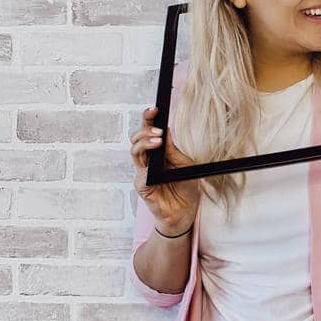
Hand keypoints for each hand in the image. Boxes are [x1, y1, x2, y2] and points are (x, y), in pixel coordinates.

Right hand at [130, 105, 200, 232]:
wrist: (185, 212)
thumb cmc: (185, 188)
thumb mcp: (184, 164)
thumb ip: (172, 150)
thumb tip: (165, 131)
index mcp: (157, 152)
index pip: (148, 131)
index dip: (148, 119)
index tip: (154, 108)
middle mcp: (147, 160)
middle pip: (136, 138)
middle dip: (144, 128)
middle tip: (156, 126)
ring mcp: (142, 172)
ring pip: (135, 151)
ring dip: (145, 143)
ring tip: (157, 140)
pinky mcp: (142, 186)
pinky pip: (140, 174)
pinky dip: (145, 167)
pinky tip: (152, 165)